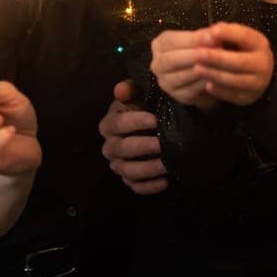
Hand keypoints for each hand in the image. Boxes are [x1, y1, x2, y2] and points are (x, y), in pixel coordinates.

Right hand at [98, 80, 167, 194]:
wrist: (151, 127)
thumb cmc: (142, 108)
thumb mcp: (137, 94)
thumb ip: (130, 90)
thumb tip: (122, 90)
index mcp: (109, 124)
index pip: (118, 124)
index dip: (136, 122)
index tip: (155, 120)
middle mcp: (110, 146)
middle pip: (123, 149)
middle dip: (144, 146)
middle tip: (162, 144)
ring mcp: (118, 164)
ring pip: (128, 171)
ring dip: (148, 168)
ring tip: (167, 164)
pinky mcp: (129, 179)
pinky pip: (135, 186)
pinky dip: (149, 187)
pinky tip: (165, 182)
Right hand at [149, 27, 219, 109]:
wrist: (207, 73)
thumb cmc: (202, 50)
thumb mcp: (202, 39)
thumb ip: (205, 35)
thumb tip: (214, 33)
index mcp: (160, 44)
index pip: (171, 41)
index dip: (192, 39)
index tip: (212, 37)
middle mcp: (158, 64)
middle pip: (171, 60)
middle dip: (194, 55)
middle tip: (215, 52)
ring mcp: (165, 82)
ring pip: (180, 77)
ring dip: (200, 70)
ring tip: (218, 65)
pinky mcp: (177, 96)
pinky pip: (189, 91)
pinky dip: (202, 85)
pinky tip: (215, 79)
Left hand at [195, 21, 274, 105]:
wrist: (257, 73)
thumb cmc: (240, 49)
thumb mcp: (236, 37)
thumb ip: (224, 33)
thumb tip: (210, 34)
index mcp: (259, 44)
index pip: (245, 37)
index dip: (228, 33)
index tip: (211, 31)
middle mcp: (263, 64)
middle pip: (240, 62)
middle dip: (217, 58)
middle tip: (198, 54)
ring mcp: (257, 83)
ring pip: (236, 80)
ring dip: (215, 75)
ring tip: (197, 69)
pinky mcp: (248, 98)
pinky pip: (233, 95)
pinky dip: (220, 91)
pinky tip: (206, 85)